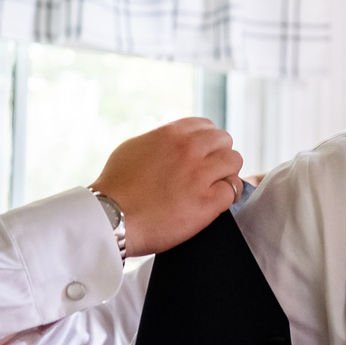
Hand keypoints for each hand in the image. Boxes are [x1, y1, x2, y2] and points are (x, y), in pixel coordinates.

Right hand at [90, 117, 244, 255]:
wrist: (111, 218)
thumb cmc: (115, 188)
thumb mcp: (134, 147)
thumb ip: (159, 141)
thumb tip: (173, 142)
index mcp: (172, 134)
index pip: (207, 126)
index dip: (208, 142)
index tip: (204, 154)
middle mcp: (189, 149)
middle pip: (225, 141)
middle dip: (219, 155)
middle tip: (209, 173)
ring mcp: (200, 175)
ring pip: (234, 162)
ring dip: (226, 174)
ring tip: (212, 188)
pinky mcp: (207, 202)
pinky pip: (233, 190)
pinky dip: (226, 197)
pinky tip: (211, 204)